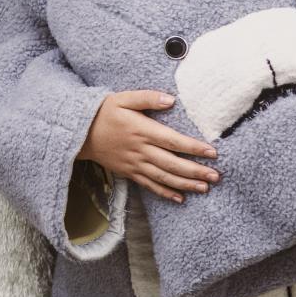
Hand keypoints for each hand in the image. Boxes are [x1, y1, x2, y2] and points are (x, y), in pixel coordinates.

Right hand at [76, 90, 217, 203]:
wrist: (79, 132)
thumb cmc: (103, 112)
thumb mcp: (122, 98)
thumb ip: (147, 98)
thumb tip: (171, 100)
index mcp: (141, 130)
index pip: (173, 141)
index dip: (193, 148)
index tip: (212, 153)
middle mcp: (140, 150)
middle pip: (172, 163)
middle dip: (196, 171)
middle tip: (216, 176)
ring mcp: (134, 163)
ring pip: (164, 177)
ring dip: (185, 184)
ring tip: (204, 188)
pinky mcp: (128, 172)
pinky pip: (149, 185)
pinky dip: (165, 193)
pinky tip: (180, 198)